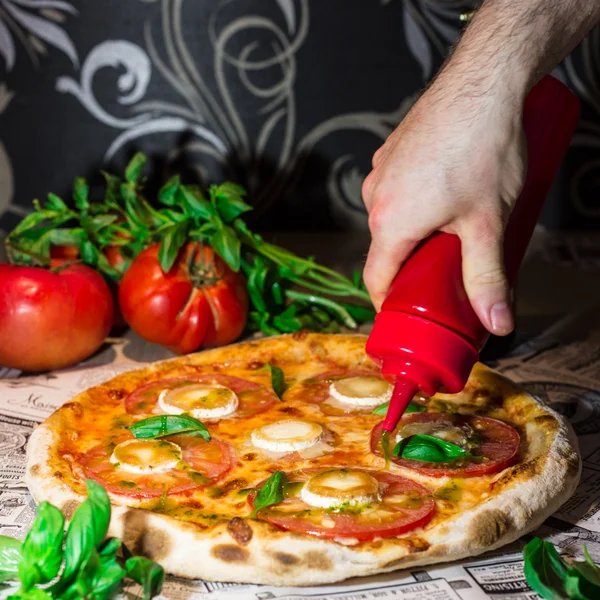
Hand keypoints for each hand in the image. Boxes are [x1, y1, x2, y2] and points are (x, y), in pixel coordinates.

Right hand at [361, 76, 525, 335]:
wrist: (483, 81)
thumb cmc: (483, 149)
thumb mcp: (488, 223)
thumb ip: (488, 277)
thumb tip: (498, 322)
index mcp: (390, 223)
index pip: (376, 279)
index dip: (389, 303)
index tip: (408, 314)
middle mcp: (375, 198)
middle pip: (387, 250)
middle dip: (413, 266)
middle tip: (448, 271)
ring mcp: (380, 171)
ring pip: (392, 218)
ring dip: (416, 231)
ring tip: (454, 226)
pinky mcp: (390, 152)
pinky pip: (396, 190)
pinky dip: (415, 202)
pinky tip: (447, 191)